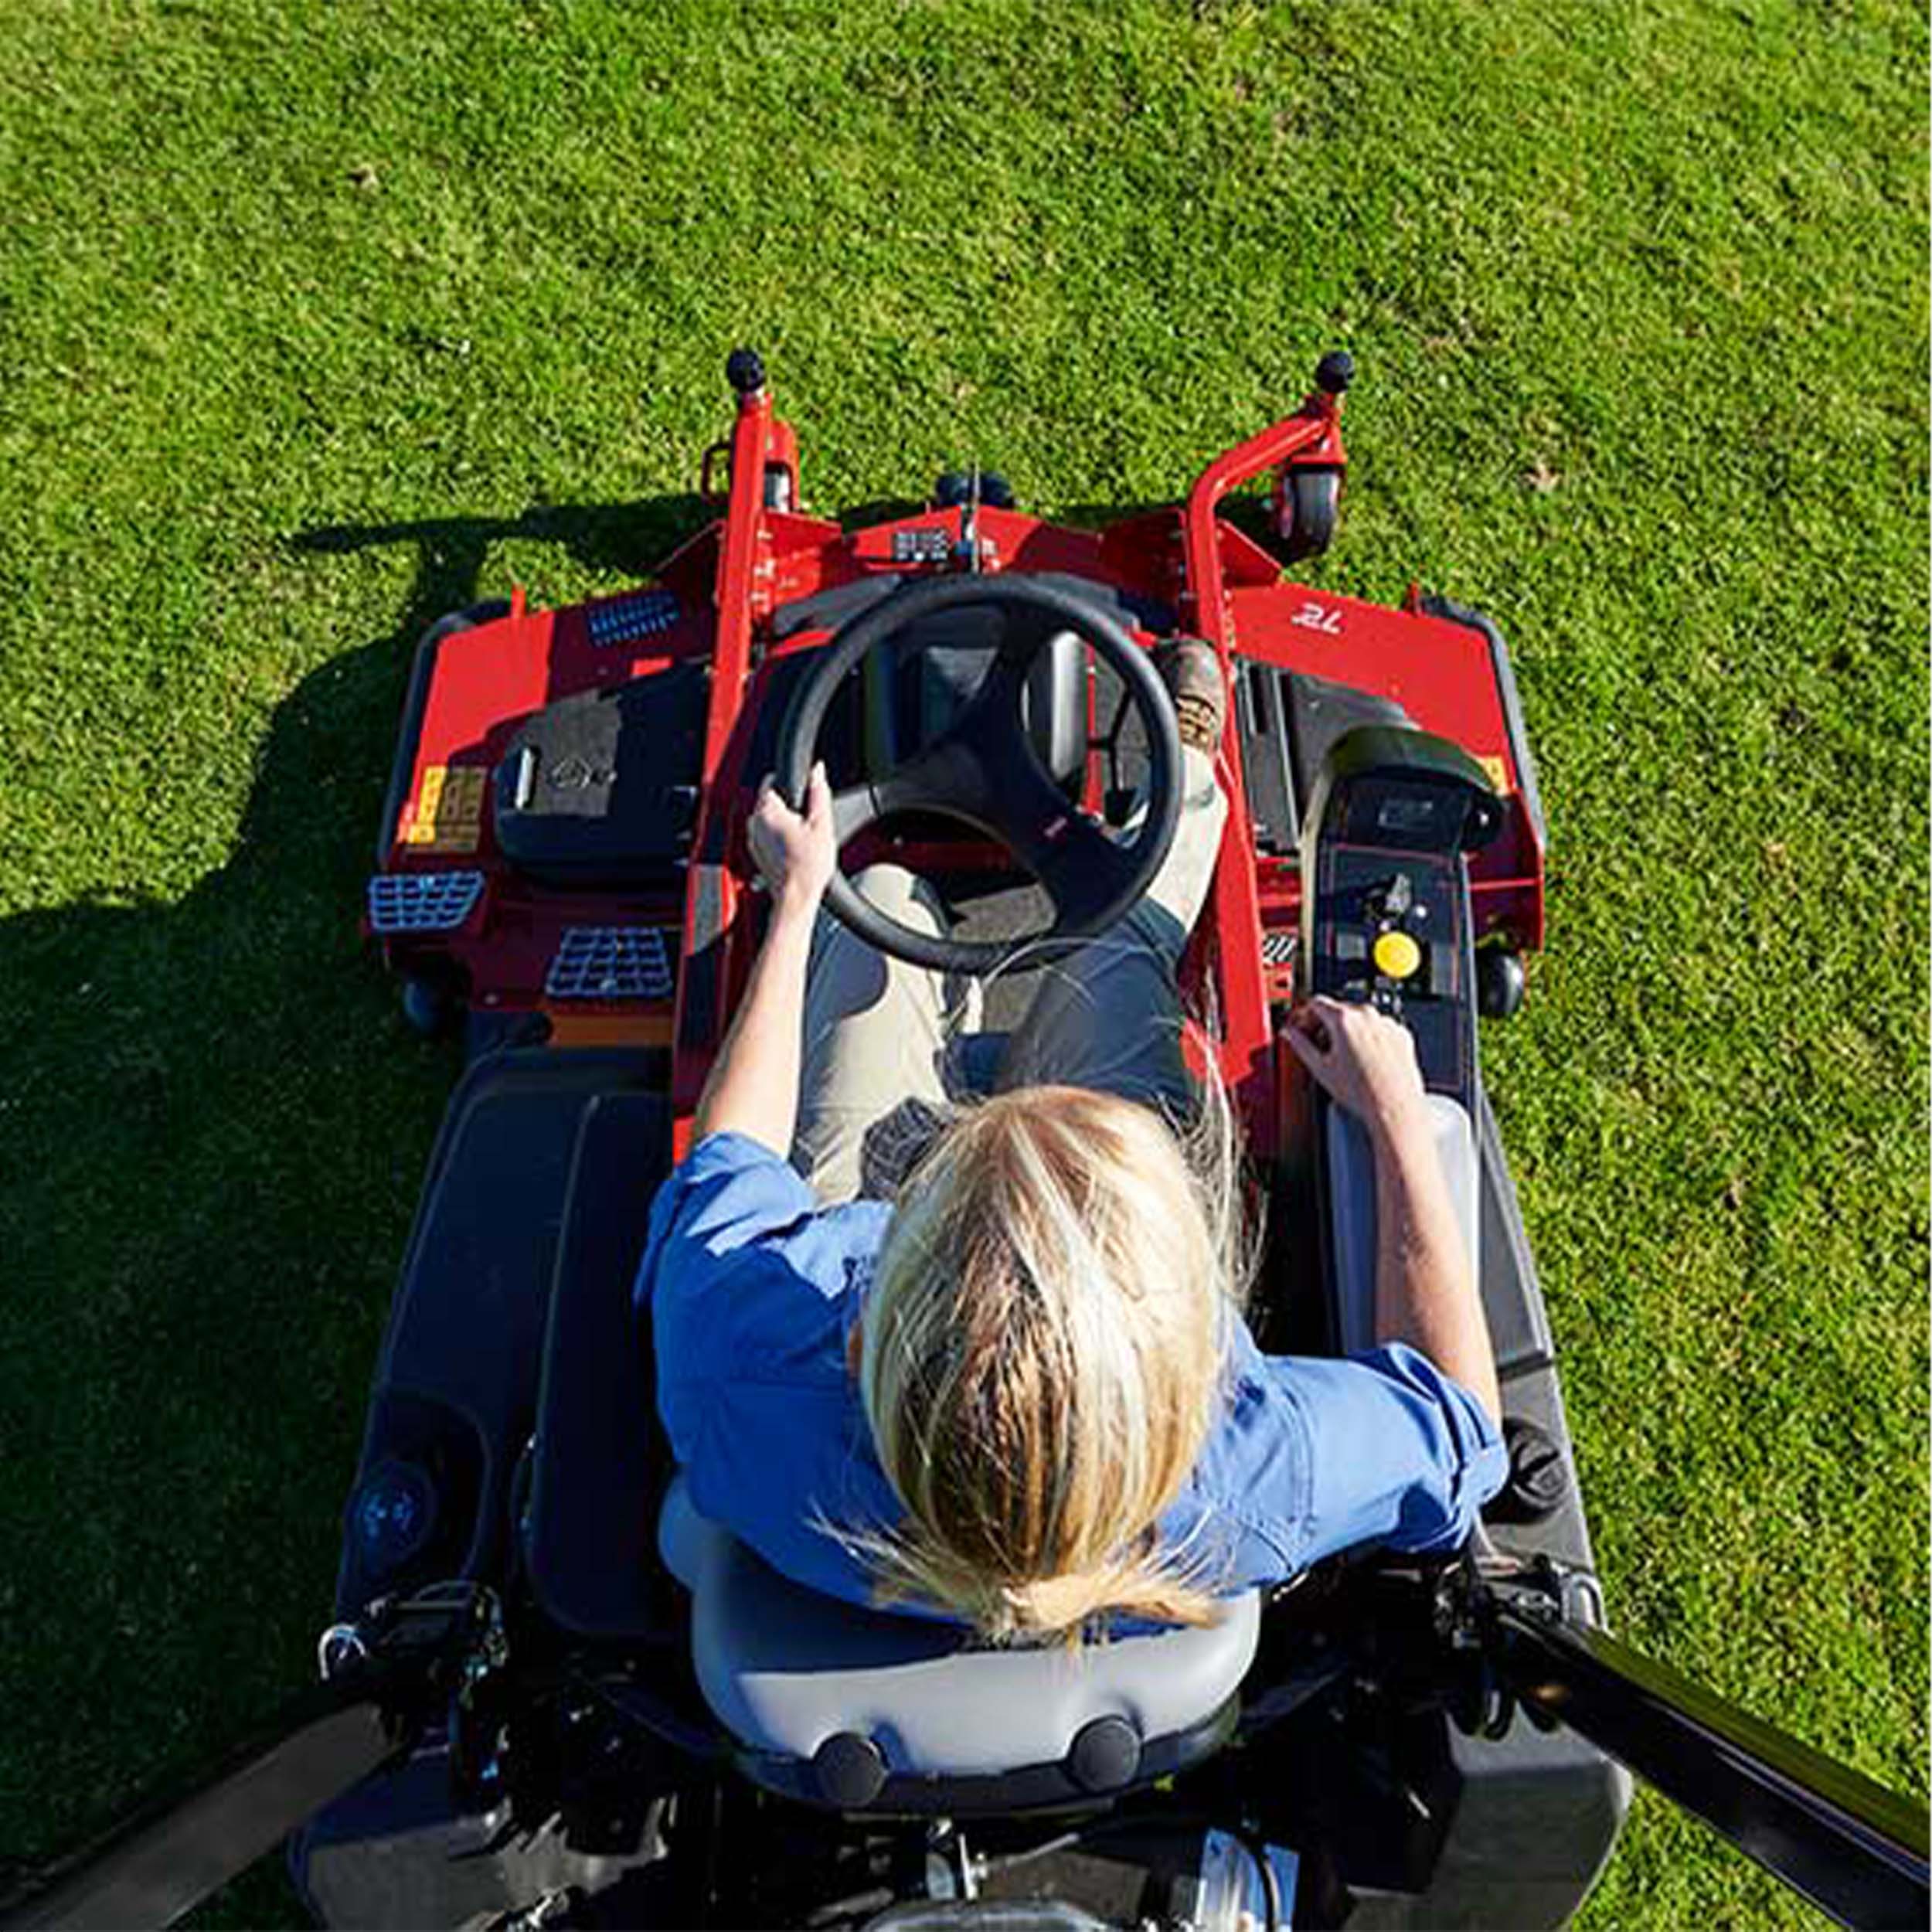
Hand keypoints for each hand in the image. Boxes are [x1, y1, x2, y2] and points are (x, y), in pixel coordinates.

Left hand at [748, 764, 836, 911]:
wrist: (796, 899)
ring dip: (783, 824)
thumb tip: (817, 770)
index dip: (792, 786)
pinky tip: (794, 852)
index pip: (772, 780)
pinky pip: (767, 837)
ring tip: (801, 841)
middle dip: (789, 808)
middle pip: (771, 801)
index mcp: (767, 810)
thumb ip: (819, 792)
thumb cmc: (808, 867)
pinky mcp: (756, 853)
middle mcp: (754, 823)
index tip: (803, 798)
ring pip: (769, 820)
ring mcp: (752, 840)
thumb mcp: (822, 824)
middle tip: (807, 825)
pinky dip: (778, 840)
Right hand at [1284, 996, 1429, 1143]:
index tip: (1301, 1025)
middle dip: (1325, 1025)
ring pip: (1360, 1019)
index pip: (1316, 1003)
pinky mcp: (1401, 1035)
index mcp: (1345, 1019)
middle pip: (1338, 1010)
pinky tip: (1364, 1060)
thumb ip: (1300, 1045)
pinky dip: (1369, 1038)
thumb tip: (1291, 1034)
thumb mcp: (1320, 1069)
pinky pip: (1379, 1029)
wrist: (1395, 1107)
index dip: (1303, 1014)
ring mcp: (1387, 1024)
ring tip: (1343, 1058)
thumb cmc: (1363, 1092)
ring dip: (1348, 1032)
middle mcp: (1368, 1016)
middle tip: (1318, 1044)